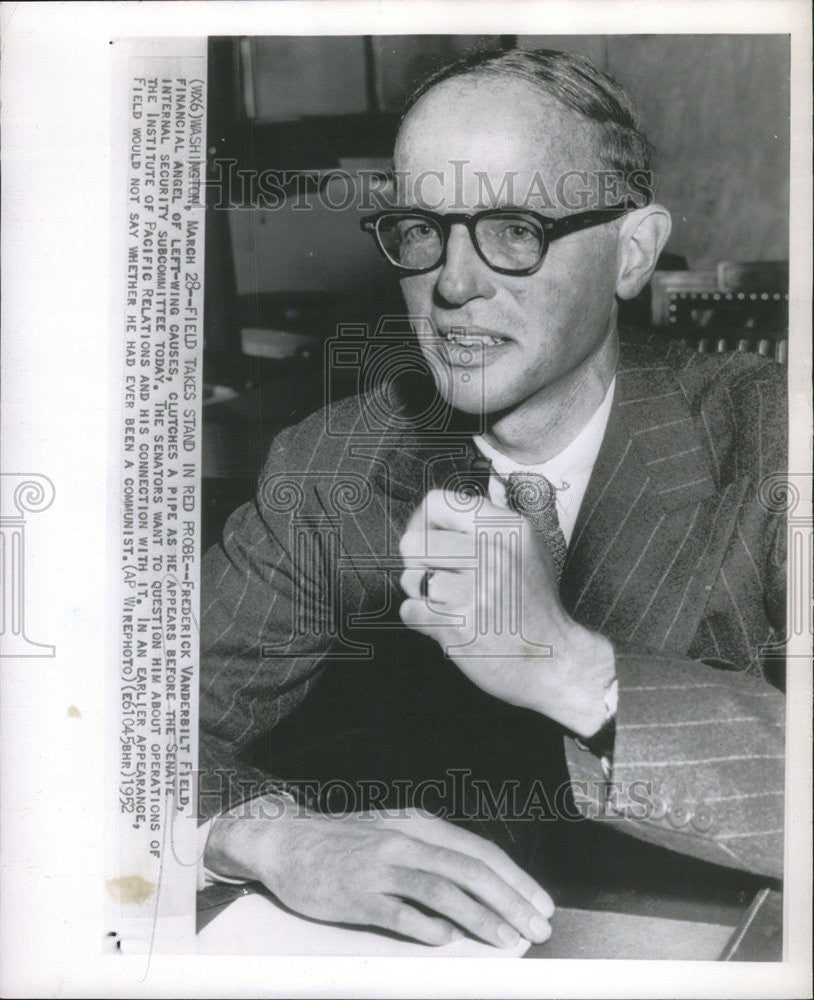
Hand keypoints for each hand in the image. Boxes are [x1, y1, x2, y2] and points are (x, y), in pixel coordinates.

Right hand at [204, 798, 553, 947]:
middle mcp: (404, 842)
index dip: (515, 878)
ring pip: (442, 890)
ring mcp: (380, 867)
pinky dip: (427, 927)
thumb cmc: (344, 843)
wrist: (286, 841)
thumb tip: (479, 888)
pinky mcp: (356, 894)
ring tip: (506, 939)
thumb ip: (431, 856)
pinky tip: (446, 940)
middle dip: (511, 900)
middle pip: (469, 870)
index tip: (539, 902)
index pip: (479, 851)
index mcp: (418, 826)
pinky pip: (398, 912)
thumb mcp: (393, 836)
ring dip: (480, 917)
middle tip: (538, 926)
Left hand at [399, 489, 614, 736]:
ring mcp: (475, 590)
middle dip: (418, 563)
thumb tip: (432, 517)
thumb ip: (485, 527)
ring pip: (411, 578)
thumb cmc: (535, 607)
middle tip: (439, 578)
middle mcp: (492, 554)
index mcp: (507, 528)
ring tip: (451, 603)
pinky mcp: (459, 625)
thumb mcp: (526, 549)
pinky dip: (422, 620)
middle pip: (414, 542)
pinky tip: (449, 623)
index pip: (438, 503)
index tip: (427, 539)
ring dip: (422, 594)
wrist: (555, 661)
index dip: (422, 522)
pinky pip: (411, 611)